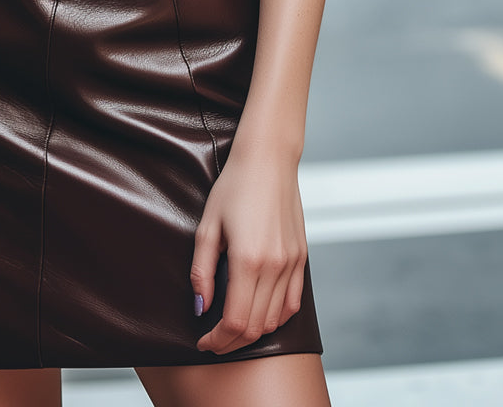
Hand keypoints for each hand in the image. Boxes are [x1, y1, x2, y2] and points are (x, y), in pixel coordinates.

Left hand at [190, 145, 306, 354]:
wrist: (268, 159)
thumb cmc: (234, 187)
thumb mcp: (207, 226)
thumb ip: (201, 270)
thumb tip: (200, 306)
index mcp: (248, 260)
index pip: (235, 322)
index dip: (217, 340)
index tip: (203, 341)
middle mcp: (275, 266)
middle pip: (256, 327)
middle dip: (231, 342)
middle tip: (213, 340)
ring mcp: (292, 263)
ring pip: (275, 319)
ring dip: (253, 332)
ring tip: (231, 327)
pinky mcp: (302, 258)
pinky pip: (293, 303)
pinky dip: (276, 317)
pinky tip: (259, 313)